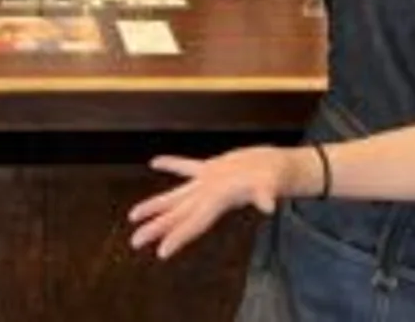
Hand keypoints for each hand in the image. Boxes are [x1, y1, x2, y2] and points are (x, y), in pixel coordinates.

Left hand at [128, 147, 305, 259]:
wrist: (281, 166)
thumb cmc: (275, 177)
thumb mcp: (270, 185)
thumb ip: (266, 194)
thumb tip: (267, 205)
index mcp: (218, 201)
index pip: (194, 223)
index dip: (178, 237)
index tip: (161, 252)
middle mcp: (209, 196)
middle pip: (178, 216)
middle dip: (157, 228)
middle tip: (135, 241)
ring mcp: (209, 183)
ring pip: (176, 196)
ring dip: (156, 205)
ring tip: (133, 215)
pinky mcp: (213, 168)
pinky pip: (187, 167)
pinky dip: (172, 164)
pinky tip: (155, 162)